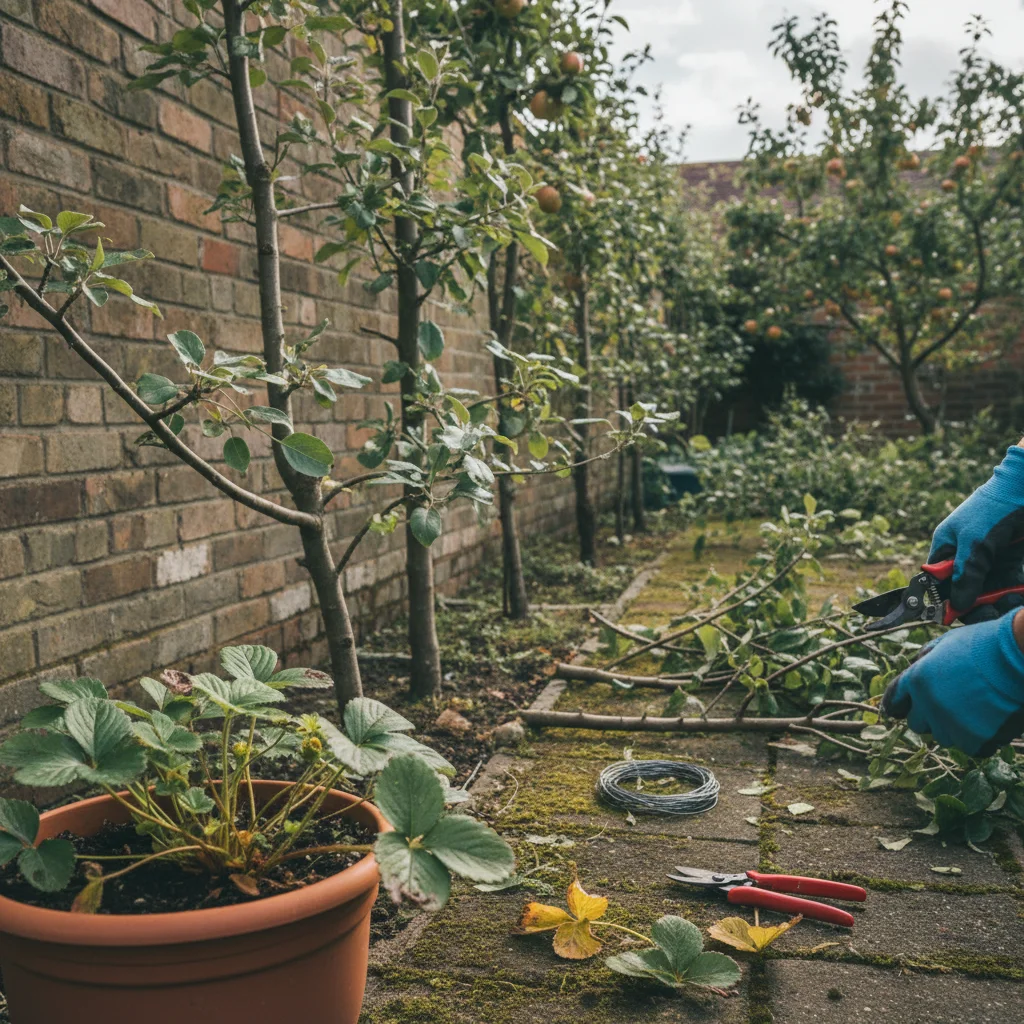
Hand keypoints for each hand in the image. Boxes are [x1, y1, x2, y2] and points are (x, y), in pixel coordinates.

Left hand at [882, 609, 1023, 756]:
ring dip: (955, 728)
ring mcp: (951, 725)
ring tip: (977, 709)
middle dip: (930, 717)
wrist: (1019, 655)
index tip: (901, 710)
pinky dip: (980, 740)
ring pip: (944, 737)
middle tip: (952, 706)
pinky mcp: (975, 740)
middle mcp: (928, 705)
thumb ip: (925, 659)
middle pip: (917, 724)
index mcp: (917, 680)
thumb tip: (916, 668)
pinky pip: (971, 748)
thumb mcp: (946, 643)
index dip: (899, 705)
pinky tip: (991, 721)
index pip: (894, 701)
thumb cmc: (986, 644)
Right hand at [928, 444, 1023, 612]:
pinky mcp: (1011, 563)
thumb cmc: (994, 509)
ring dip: (997, 603)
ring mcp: (989, 561)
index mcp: (946, 548)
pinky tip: (1017, 598)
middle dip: (974, 605)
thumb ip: (965, 574)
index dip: (944, 600)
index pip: (938, 583)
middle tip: (989, 613)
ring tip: (1008, 605)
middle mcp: (965, 558)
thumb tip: (957, 605)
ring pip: (987, 593)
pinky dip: (1012, 595)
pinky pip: (1008, 586)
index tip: (955, 616)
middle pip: (963, 592)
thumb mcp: (975, 543)